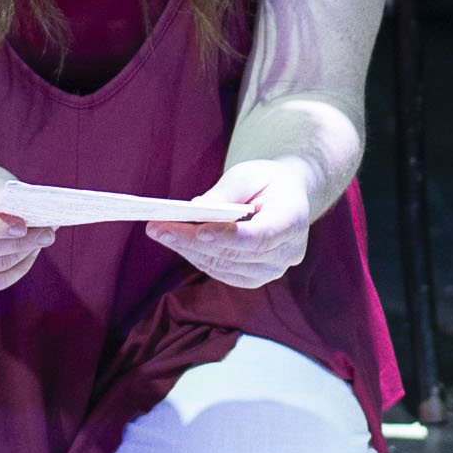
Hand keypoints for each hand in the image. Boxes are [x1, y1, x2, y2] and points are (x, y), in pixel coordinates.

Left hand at [148, 158, 316, 288]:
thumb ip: (224, 193)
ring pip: (224, 266)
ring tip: (160, 232)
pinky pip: (222, 272)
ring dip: (189, 251)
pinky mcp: (256, 277)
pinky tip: (177, 241)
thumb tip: (193, 210)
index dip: (229, 237)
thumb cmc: (265, 181)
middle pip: (235, 254)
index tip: (198, 231)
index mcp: (293, 221)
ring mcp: (273, 270)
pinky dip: (197, 257)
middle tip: (158, 228)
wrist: (286, 197)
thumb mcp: (247, 175)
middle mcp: (288, 253)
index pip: (260, 237)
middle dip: (193, 241)